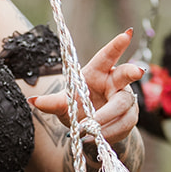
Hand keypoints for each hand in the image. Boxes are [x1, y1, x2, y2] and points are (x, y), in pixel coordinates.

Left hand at [31, 29, 142, 147]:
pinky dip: (108, 132)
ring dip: (106, 117)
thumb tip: (32, 100)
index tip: (127, 34)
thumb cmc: (78, 108)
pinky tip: (96, 137)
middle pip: (126, 76)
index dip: (117, 46)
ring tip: (88, 128)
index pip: (107, 57)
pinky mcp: (130, 117)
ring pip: (122, 105)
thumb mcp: (63, 104)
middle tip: (138, 70)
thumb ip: (51, 103)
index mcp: (99, 72)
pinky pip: (123, 124)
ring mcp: (126, 100)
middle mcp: (115, 83)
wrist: (91, 130)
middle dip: (132, 72)